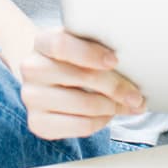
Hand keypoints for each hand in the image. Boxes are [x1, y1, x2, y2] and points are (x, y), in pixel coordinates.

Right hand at [19, 28, 144, 139]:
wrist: (46, 78)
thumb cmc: (72, 59)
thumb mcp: (81, 44)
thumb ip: (99, 47)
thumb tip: (136, 64)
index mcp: (42, 42)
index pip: (62, 45)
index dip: (90, 53)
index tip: (115, 60)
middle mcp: (32, 69)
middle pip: (81, 76)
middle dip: (116, 87)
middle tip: (136, 94)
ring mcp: (32, 97)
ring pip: (84, 105)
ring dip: (112, 106)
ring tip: (126, 104)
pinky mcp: (38, 123)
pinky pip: (80, 126)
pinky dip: (101, 121)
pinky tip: (108, 114)